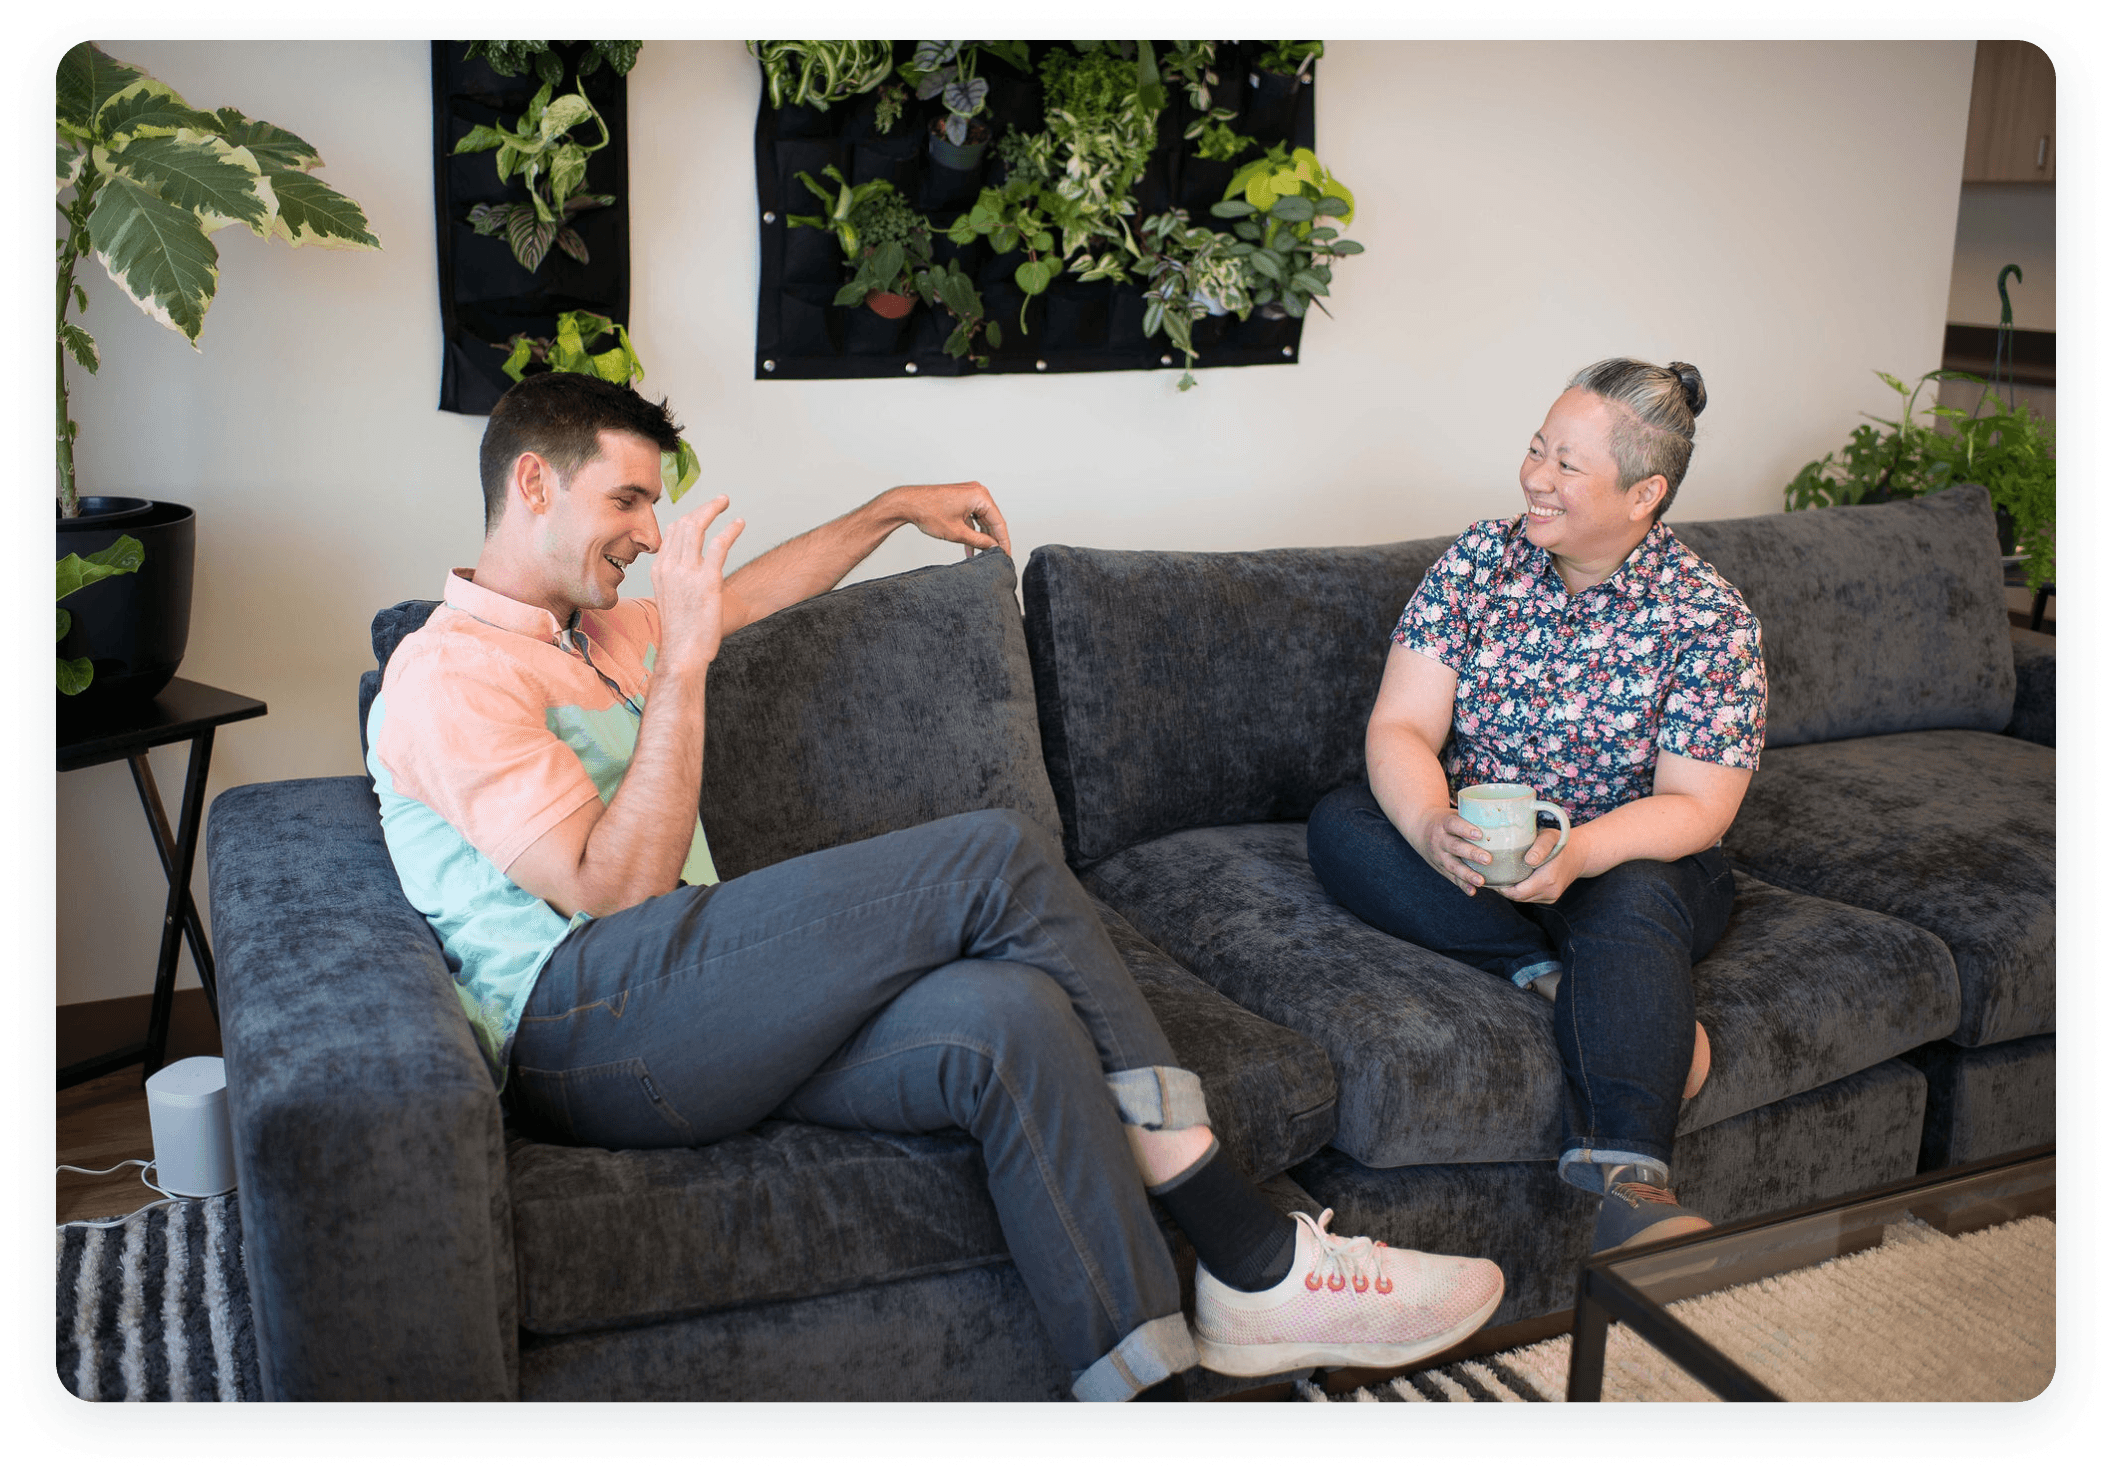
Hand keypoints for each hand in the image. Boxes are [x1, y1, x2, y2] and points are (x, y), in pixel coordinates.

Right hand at [651, 494, 744, 670]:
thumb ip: (678, 580)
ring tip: (726, 503)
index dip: (688, 518)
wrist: (682, 653)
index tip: (701, 513)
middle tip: (719, 501)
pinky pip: (719, 544)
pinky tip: (739, 523)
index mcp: (659, 571)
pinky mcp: (707, 581)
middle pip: (684, 524)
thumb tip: (692, 571)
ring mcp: (687, 573)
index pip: (671, 533)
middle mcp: (670, 567)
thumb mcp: (671, 600)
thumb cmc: (681, 632)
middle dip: (703, 508)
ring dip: (714, 510)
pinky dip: (731, 530)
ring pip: (698, 527)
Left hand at [884, 481, 1012, 558]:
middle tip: (997, 557)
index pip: (999, 522)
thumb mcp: (958, 533)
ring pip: (982, 520)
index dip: (1004, 542)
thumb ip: (980, 541)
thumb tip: (993, 548)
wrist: (907, 504)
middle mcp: (977, 492)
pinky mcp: (961, 499)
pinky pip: (972, 516)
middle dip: (993, 540)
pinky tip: (971, 548)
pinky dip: (972, 531)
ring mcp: (969, 494)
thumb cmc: (928, 512)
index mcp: (980, 496)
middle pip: (992, 520)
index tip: (1006, 555)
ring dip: (981, 537)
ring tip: (983, 555)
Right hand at [1407, 805, 1499, 897]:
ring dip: (1467, 874)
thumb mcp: (1455, 814)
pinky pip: (1452, 878)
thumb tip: (1508, 816)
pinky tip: (1473, 891)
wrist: (1420, 829)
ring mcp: (1439, 856)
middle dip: (1471, 854)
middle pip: (1455, 847)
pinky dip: (1462, 885)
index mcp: (1444, 823)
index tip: (1479, 834)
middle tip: (1488, 859)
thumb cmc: (1447, 820)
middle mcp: (1439, 840)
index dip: (1465, 829)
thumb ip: (1474, 817)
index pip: (1453, 824)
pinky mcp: (1441, 868)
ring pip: (1453, 865)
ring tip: (1481, 881)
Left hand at [1491, 828, 1584, 905]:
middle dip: (1504, 889)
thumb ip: (1539, 848)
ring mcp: (1552, 896)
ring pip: (1524, 899)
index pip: (1517, 893)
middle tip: (1493, 876)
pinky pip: (1531, 898)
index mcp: (1548, 879)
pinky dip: (1522, 891)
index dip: (1502, 888)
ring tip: (1502, 876)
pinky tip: (1516, 879)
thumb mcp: (1549, 838)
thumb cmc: (1561, 842)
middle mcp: (1550, 892)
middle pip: (1518, 898)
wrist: (1581, 853)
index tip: (1492, 877)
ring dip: (1512, 891)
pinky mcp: (1551, 898)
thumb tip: (1529, 860)